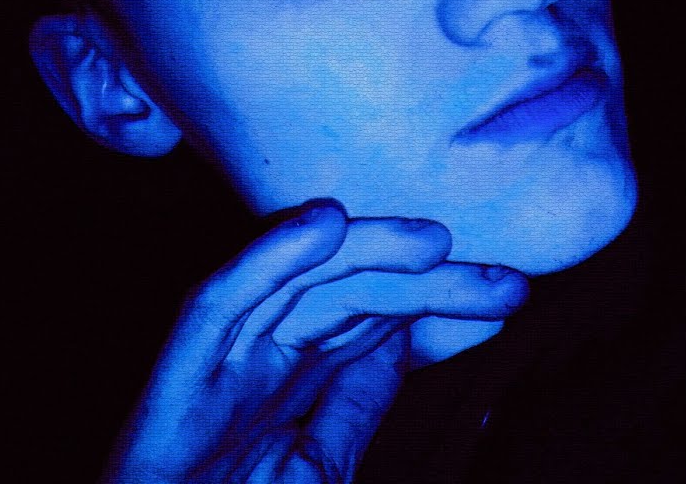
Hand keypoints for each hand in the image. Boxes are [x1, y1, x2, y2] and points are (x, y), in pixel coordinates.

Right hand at [105, 199, 527, 482]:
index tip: (505, 297)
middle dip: (426, 281)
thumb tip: (404, 341)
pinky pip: (220, 304)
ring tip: (436, 241)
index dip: (439, 303)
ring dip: (367, 252)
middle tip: (508, 281)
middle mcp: (261, 361)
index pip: (375, 321)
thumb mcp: (317, 468)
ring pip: (296, 283)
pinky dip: (267, 259)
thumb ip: (356, 404)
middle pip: (348, 293)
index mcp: (294, 382)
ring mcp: (220, 365)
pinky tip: (322, 224)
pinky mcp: (177, 380)